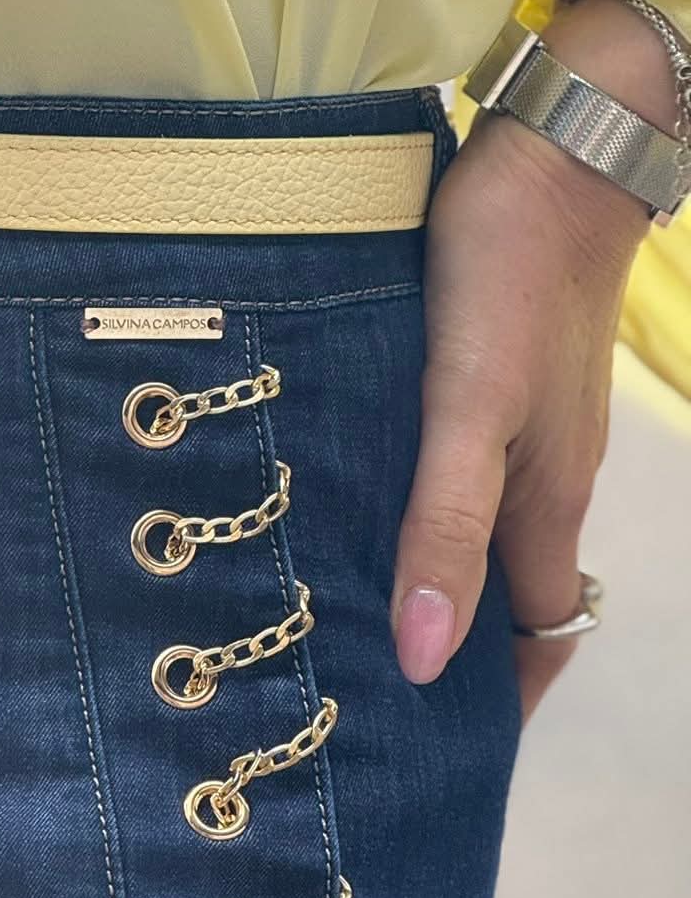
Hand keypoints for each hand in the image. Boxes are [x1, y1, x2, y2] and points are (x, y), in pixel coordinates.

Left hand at [391, 0, 676, 719]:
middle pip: (509, 592)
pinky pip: (465, 467)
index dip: (493, 697)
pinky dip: (424, 501)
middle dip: (458, 646)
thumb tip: (424, 657)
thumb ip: (446, 526)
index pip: (536, 637)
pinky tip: (356, 494)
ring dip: (435, 571)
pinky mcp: (497, 375)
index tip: (431, 745)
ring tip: (341, 602)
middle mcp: (545, 476)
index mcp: (547, 504)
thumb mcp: (467, 410)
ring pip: (486, 527)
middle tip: (363, 682)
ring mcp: (527, 424)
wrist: (557, 152)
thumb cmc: (509, 282)